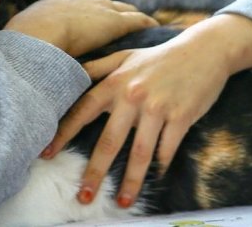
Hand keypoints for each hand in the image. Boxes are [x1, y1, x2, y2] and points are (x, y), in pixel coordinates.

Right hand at [4, 0, 157, 56]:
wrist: (35, 36)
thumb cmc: (24, 40)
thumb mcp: (24, 34)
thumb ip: (32, 39)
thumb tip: (23, 54)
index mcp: (60, 1)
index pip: (81, 2)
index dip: (90, 10)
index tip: (94, 17)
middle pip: (105, 2)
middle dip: (113, 9)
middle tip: (122, 19)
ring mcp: (99, 8)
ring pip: (123, 9)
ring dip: (132, 16)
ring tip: (142, 24)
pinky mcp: (114, 22)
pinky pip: (137, 20)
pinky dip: (146, 23)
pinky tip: (155, 28)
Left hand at [42, 14, 251, 208]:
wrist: (205, 50)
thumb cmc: (161, 56)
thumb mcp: (126, 56)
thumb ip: (98, 67)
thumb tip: (72, 74)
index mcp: (115, 82)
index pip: (82, 110)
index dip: (63, 133)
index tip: (46, 153)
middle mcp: (132, 95)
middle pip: (109, 141)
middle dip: (95, 172)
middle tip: (84, 196)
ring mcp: (157, 107)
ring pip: (140, 152)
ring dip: (131, 180)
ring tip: (122, 201)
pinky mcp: (181, 117)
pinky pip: (167, 150)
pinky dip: (160, 167)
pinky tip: (155, 180)